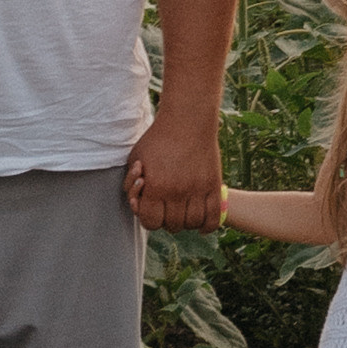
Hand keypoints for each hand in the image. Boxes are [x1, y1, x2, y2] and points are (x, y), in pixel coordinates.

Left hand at [124, 104, 224, 230]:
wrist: (187, 121)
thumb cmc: (158, 139)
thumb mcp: (136, 158)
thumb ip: (132, 184)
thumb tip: (137, 203)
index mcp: (155, 186)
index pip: (151, 222)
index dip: (149, 219)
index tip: (153, 210)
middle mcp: (177, 192)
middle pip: (172, 225)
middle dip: (167, 220)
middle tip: (169, 208)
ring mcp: (197, 190)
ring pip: (192, 224)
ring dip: (186, 222)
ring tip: (183, 212)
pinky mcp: (214, 185)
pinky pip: (213, 218)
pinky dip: (207, 226)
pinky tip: (200, 223)